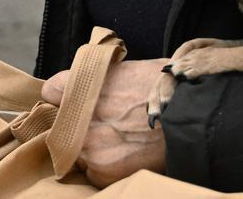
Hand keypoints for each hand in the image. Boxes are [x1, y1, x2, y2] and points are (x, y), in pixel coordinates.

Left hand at [41, 58, 170, 186]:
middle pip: (62, 125)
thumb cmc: (165, 87)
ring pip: (78, 151)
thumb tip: (81, 87)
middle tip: (106, 123)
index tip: (70, 101)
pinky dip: (106, 168)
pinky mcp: (101, 171)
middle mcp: (79, 114)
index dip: (63, 96)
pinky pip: (93, 173)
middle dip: (77, 126)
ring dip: (93, 149)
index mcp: (84, 83)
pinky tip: (128, 155)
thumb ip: (98, 77)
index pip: (52, 91)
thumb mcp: (128, 68)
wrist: (190, 114)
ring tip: (122, 140)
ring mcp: (88, 145)